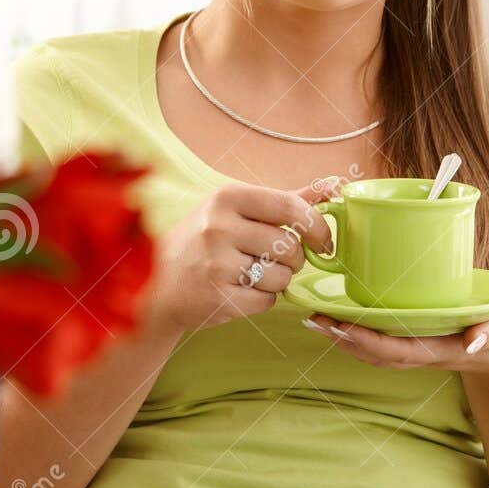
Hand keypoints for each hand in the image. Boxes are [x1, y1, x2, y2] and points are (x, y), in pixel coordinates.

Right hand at [141, 177, 339, 336]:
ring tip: (249, 275)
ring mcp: (217, 262)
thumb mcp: (234, 210)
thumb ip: (285, 199)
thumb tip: (334, 186)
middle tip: (274, 260)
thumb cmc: (201, 242)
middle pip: (290, 247)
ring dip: (276, 281)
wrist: (155, 283)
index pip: (290, 207)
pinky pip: (266, 301)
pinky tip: (239, 291)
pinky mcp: (218, 297)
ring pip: (281, 277)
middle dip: (294, 260)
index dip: (316, 227)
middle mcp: (220, 226)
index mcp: (227, 197)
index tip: (324, 241)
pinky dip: (261, 300)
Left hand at [302, 301, 488, 375]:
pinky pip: (381, 343)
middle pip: (375, 352)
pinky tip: (339, 321)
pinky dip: (357, 335)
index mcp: (441, 348)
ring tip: (315, 319)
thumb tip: (472, 340)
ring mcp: (418, 349)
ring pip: (373, 351)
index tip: (339, 326)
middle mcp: (423, 353)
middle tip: (312, 318)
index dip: (365, 339)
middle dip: (343, 338)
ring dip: (344, 338)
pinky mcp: (417, 340)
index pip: (396, 349)